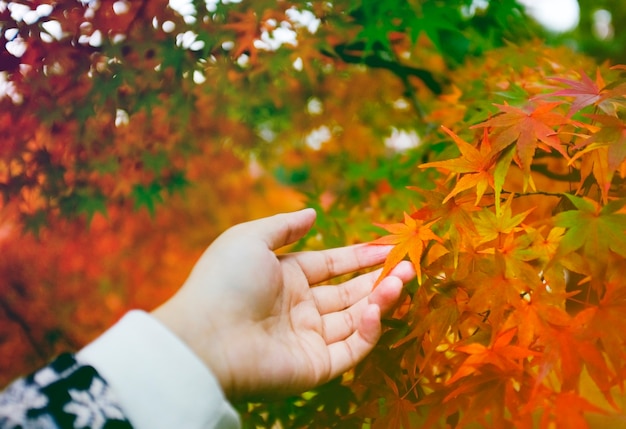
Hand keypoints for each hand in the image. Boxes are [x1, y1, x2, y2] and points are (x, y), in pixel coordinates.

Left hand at [152, 208, 414, 401]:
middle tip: (409, 264)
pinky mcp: (315, 365)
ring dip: (381, 299)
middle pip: (349, 292)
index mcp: (285, 278)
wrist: (206, 338)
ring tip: (403, 279)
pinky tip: (376, 307)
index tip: (388, 247)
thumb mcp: (250, 238)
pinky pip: (351, 348)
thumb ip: (285, 226)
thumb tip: (313, 212)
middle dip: (379, 278)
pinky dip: (369, 330)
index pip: (331, 265)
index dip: (359, 256)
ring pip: (356, 319)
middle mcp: (300, 308)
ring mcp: (309, 338)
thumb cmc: (225, 282)